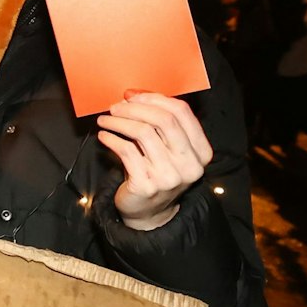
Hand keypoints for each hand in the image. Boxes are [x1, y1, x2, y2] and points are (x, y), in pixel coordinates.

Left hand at [98, 91, 211, 230]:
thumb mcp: (166, 149)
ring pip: (143, 132)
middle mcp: (190, 164)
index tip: (131, 95)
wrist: (148, 212)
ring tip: (105, 120)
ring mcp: (170, 176)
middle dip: (135, 108)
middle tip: (115, 106)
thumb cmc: (154, 172)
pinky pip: (126, 151)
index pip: (182, 112)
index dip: (154, 98)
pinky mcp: (147, 185)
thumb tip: (133, 95)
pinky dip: (112, 139)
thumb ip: (159, 125)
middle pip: (164, 120)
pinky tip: (104, 136)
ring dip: (119, 121)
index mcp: (201, 151)